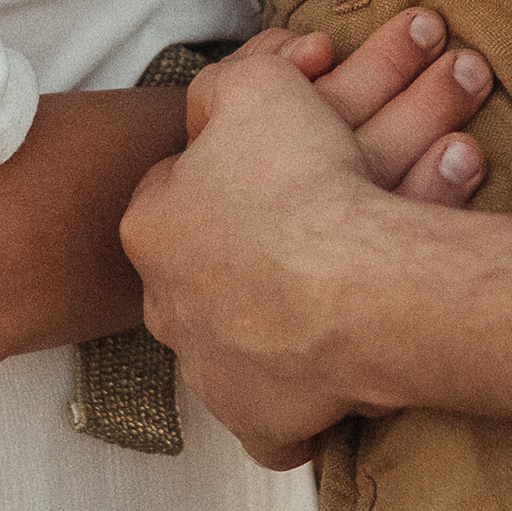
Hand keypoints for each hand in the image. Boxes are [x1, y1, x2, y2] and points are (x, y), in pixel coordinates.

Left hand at [130, 28, 485, 468]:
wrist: (360, 284)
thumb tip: (221, 98)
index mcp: (151, 226)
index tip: (269, 167)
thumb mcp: (254, 86)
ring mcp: (210, 372)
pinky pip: (274, 418)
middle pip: (201, 270)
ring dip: (270, 322)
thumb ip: (224, 86)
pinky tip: (326, 380)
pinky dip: (296, 402)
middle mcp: (166, 306)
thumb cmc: (303, 182)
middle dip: (243, 252)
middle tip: (303, 230)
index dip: (222, 173)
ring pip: (233, 343)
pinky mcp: (260, 424)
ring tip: (328, 298)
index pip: (173, 191)